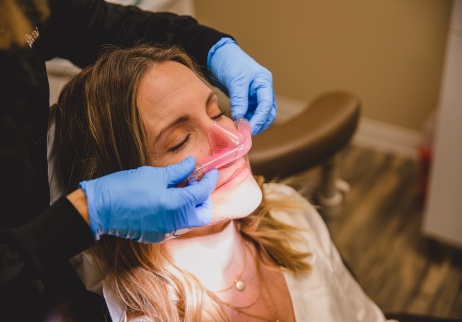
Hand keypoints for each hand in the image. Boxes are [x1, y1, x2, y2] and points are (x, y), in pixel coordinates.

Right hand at [78, 156, 218, 242]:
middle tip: (197, 182)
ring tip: (182, 188)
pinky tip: (170, 200)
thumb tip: (193, 164)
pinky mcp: (157, 236)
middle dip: (204, 198)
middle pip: (203, 214)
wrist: (99, 209)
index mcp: (177, 206)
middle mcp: (175, 223)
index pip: (202, 193)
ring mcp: (166, 232)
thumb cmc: (125, 188)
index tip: (212, 172)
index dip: (209, 181)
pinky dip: (179, 213)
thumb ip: (178, 171)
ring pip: (190, 221)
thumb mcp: (154, 174)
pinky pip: (176, 226)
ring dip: (192, 206)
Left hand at [208, 37, 276, 135]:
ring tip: (240, 130)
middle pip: (267, 113)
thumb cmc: (230, 62)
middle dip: (258, 124)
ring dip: (252, 124)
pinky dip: (246, 120)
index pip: (267, 105)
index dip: (260, 119)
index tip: (249, 129)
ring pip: (259, 115)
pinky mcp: (247, 99)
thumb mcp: (235, 80)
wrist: (218, 55)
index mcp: (264, 82)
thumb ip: (239, 100)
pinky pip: (250, 113)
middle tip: (245, 133)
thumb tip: (241, 119)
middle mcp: (263, 90)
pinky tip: (237, 124)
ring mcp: (256, 95)